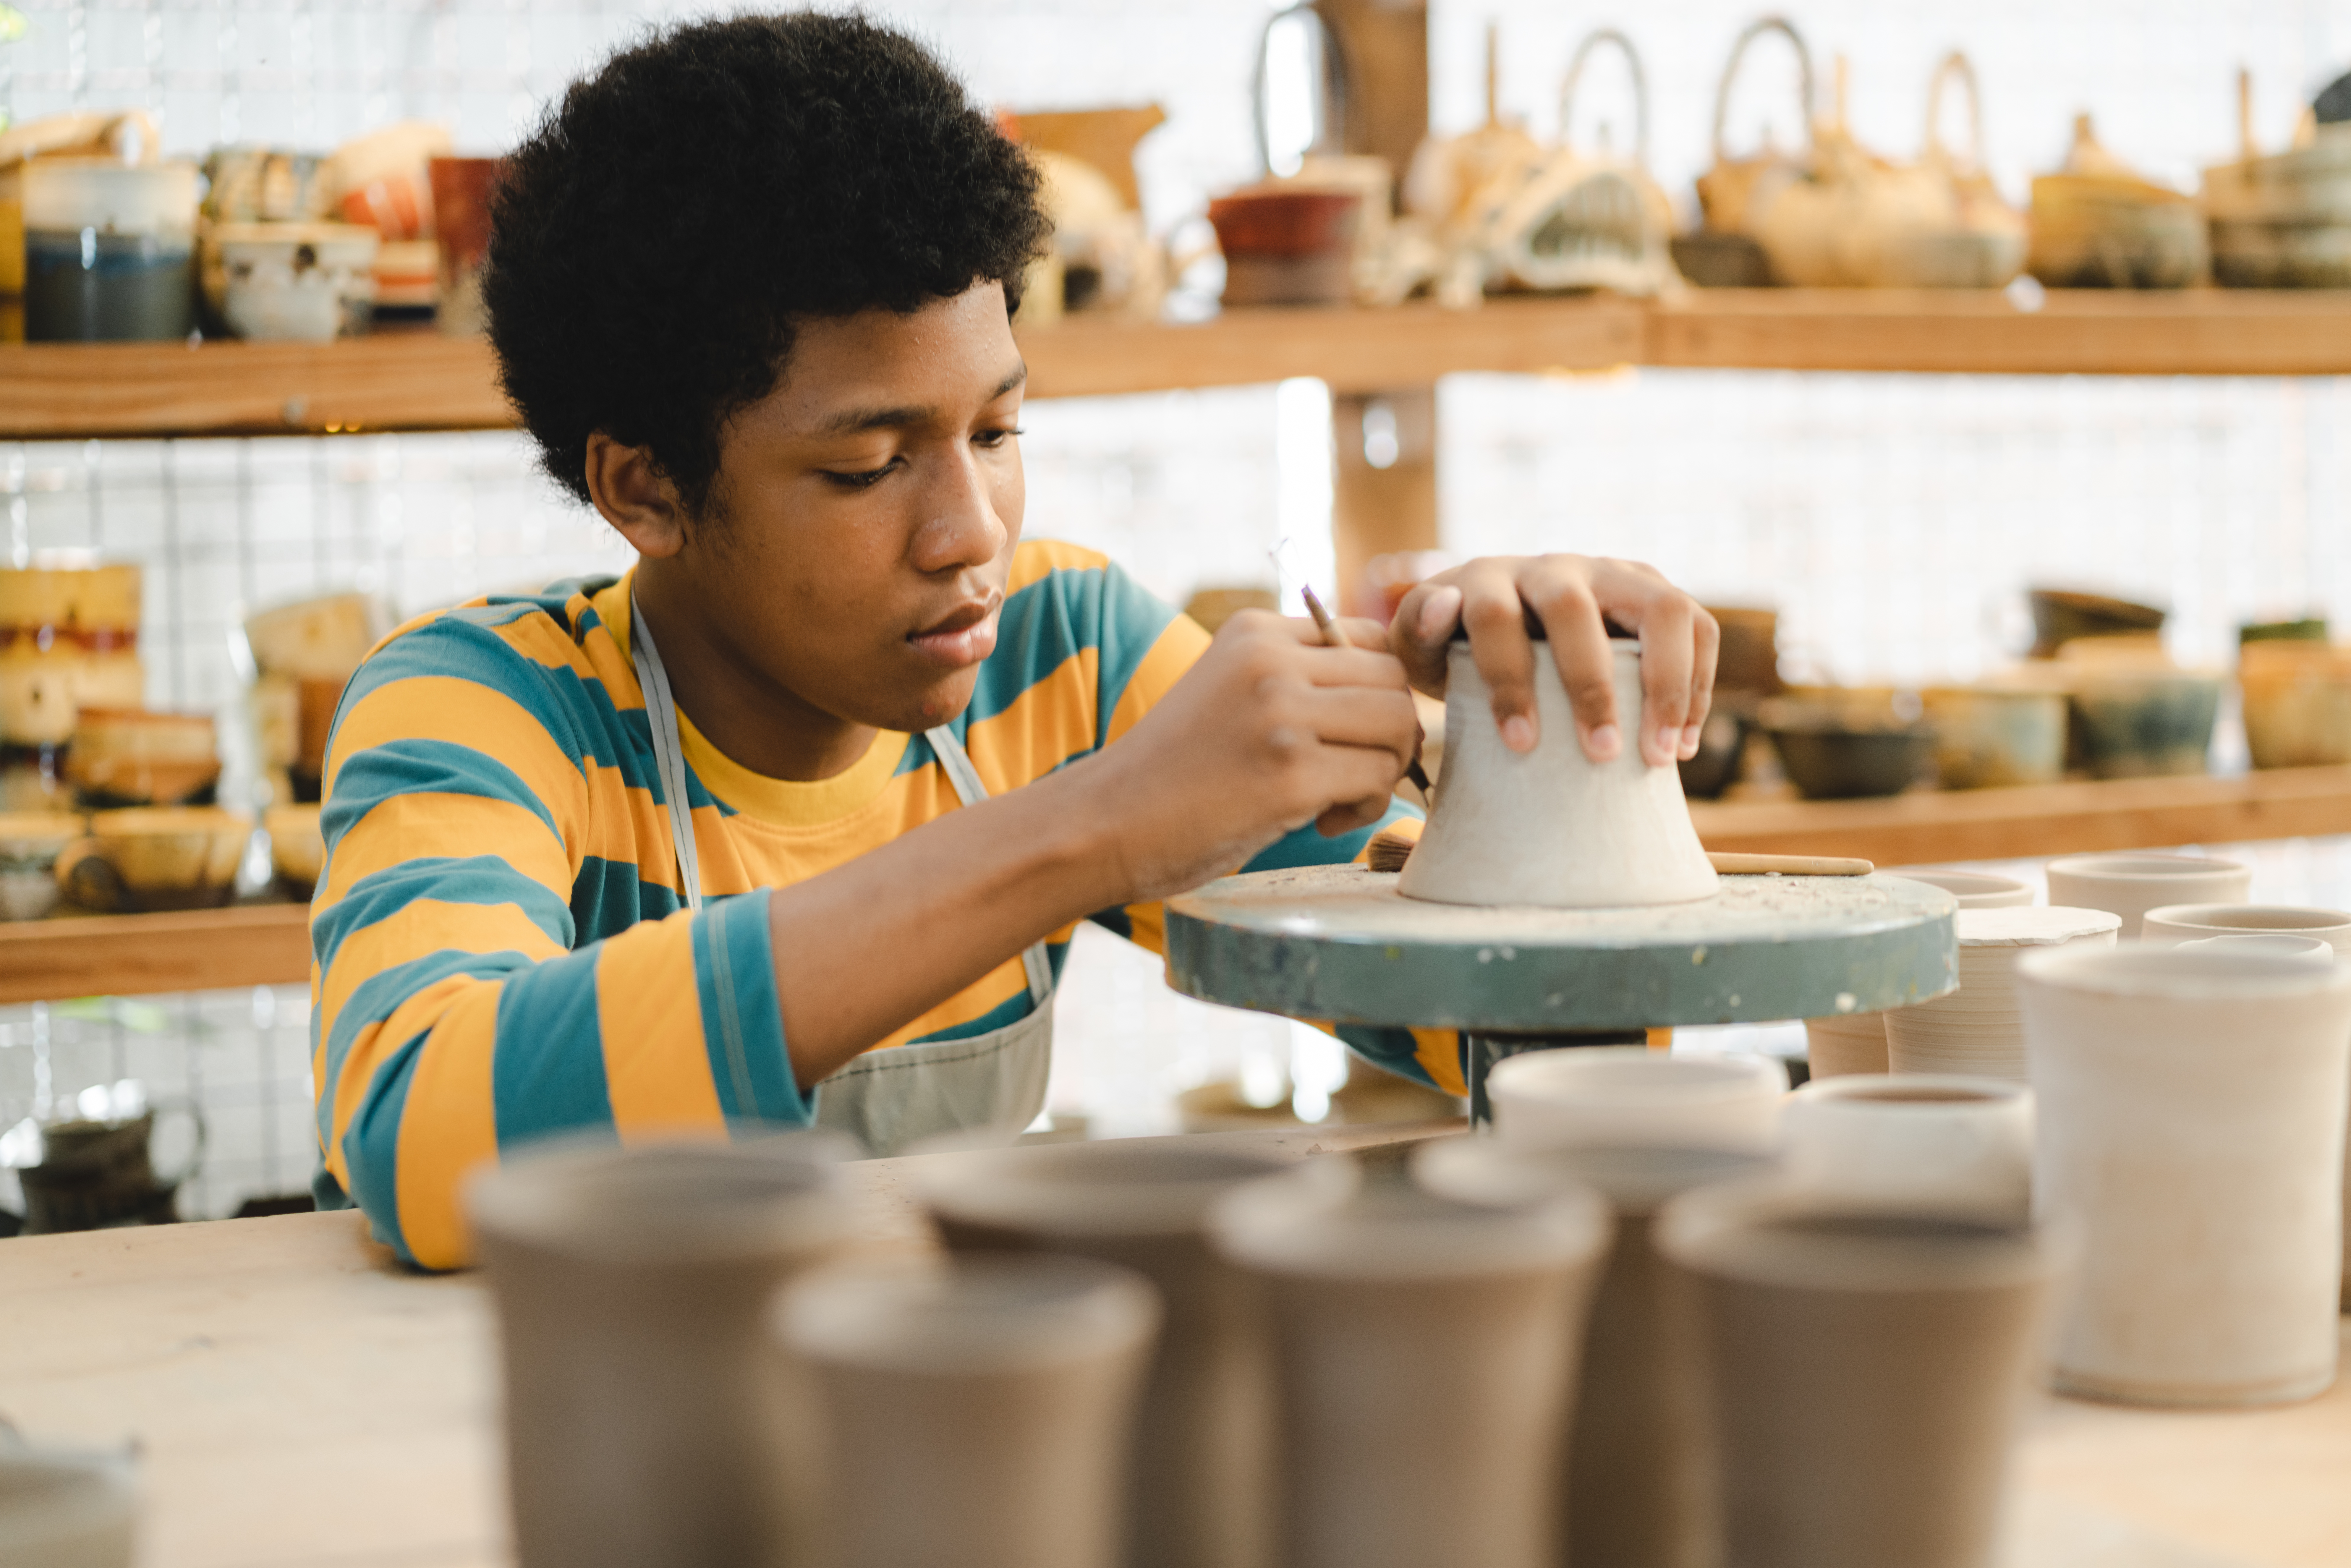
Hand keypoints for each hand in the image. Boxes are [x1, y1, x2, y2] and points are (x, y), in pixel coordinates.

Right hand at [1092, 610, 1417, 901]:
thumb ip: (1295, 676)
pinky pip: (1377, 778)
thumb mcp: (1229, 690)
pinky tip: (1320, 820)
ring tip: (1334, 797)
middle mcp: (1270, 660)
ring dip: (1383, 769)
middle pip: (1393, 679)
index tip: (1353, 731)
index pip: (1369, 637)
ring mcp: (1280, 715)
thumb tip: (1390, 694)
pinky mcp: (1290, 774)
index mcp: (1254, 631)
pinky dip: (1364, 806)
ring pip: (1397, 725)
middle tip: (1353, 771)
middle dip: (1391, 732)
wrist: (1103, 823)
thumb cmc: (1172, 771)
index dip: (1380, 688)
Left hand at [1390, 556, 1717, 766]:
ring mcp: (1613, 574)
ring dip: (1667, 683)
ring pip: (1660, 608)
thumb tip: (1445, 607)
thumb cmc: (1455, 646)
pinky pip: (1697, 626)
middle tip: (1600, 753)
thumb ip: (1418, 629)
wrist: (1499, 622)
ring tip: (1661, 754)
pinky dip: (1698, 684)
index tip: (1520, 742)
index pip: (1495, 615)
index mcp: (1489, 578)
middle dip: (1591, 685)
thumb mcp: (1419, 645)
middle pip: (1575, 609)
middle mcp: (1555, 566)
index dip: (1507, 677)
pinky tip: (1683, 741)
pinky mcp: (1654, 593)